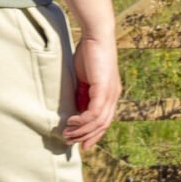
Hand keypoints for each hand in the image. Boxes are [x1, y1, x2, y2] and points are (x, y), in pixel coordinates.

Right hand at [62, 32, 121, 148]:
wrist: (97, 36)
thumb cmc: (89, 54)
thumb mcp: (84, 80)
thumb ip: (82, 95)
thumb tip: (75, 110)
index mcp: (111, 95)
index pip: (105, 121)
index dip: (94, 135)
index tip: (82, 145)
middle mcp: (113, 96)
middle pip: (102, 125)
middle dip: (85, 136)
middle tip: (69, 141)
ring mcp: (111, 93)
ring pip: (98, 122)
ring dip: (81, 131)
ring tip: (67, 133)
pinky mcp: (104, 89)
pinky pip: (95, 112)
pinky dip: (83, 120)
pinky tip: (71, 121)